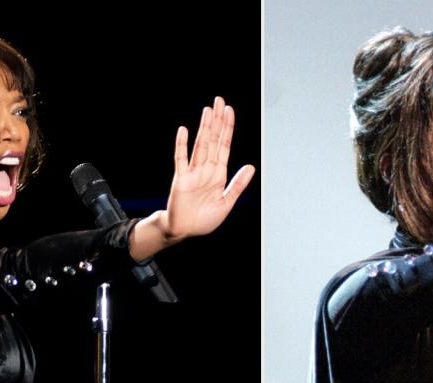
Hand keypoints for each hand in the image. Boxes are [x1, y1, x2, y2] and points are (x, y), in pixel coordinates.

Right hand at [162, 96, 255, 239]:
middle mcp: (206, 169)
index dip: (227, 129)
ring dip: (204, 128)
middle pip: (212, 140)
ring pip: (200, 145)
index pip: (224, 146)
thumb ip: (238, 184)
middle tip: (219, 101)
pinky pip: (181, 159)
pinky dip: (182, 145)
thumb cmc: (204, 219)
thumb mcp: (227, 202)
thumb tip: (251, 167)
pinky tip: (184, 131)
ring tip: (208, 111)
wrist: (185, 230)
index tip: (229, 111)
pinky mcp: (181, 179)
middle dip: (217, 121)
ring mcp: (193, 172)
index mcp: (218, 174)